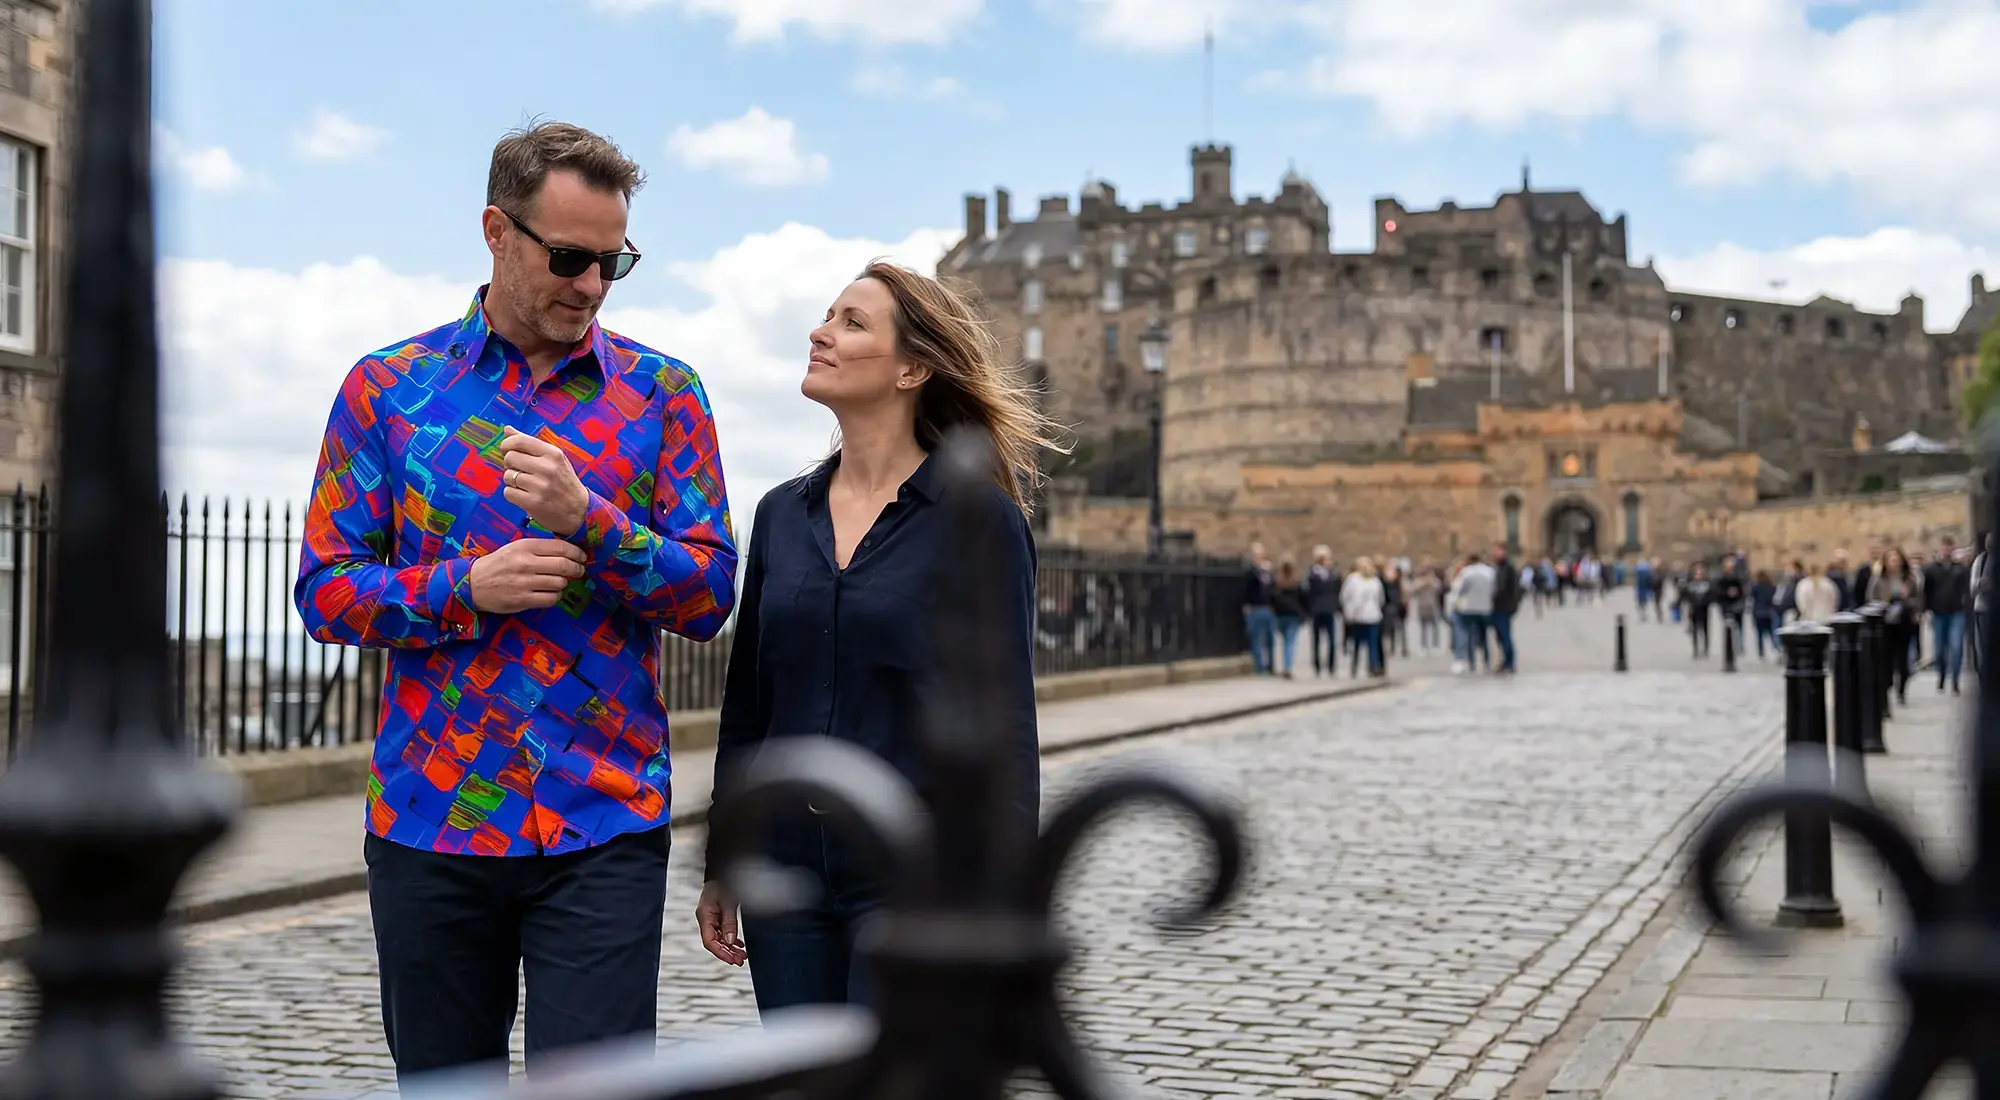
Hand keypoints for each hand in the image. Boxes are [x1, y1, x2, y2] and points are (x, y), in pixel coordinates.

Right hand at [466, 538, 587, 613]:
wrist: (473, 583)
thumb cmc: (499, 564)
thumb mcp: (516, 548)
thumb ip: (540, 548)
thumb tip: (568, 551)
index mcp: (525, 546)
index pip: (561, 547)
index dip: (577, 553)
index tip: (582, 557)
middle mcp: (526, 563)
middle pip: (564, 565)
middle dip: (577, 569)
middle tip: (579, 571)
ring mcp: (525, 582)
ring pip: (560, 583)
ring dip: (564, 583)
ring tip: (558, 581)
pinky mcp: (523, 600)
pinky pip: (551, 598)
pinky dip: (555, 596)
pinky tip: (550, 592)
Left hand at [498, 426, 589, 535]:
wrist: (579, 511)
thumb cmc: (564, 482)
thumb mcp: (554, 459)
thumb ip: (530, 443)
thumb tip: (507, 429)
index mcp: (553, 454)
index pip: (520, 440)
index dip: (507, 444)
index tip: (507, 450)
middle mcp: (547, 468)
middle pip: (510, 457)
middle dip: (510, 464)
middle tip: (520, 470)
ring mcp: (540, 486)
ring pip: (507, 476)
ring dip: (511, 481)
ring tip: (525, 485)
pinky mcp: (533, 503)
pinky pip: (508, 492)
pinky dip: (512, 494)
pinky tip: (524, 495)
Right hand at [695, 880, 745, 966]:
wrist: (724, 869)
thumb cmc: (723, 882)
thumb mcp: (728, 902)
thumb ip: (729, 922)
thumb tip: (729, 941)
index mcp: (704, 916)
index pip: (709, 941)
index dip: (720, 953)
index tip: (732, 960)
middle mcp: (706, 919)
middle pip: (714, 942)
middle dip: (727, 953)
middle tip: (740, 960)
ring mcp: (711, 917)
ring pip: (719, 938)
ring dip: (730, 948)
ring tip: (742, 955)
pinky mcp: (717, 915)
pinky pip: (722, 931)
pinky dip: (730, 939)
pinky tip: (739, 944)